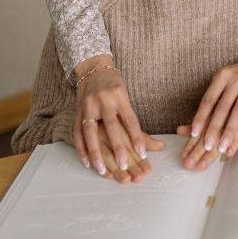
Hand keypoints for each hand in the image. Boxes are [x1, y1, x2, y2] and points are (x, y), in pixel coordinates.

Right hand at [72, 55, 164, 182]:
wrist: (92, 68)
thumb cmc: (114, 86)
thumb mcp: (126, 98)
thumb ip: (135, 123)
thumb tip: (160, 146)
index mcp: (120, 96)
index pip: (131, 120)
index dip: (137, 138)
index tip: (143, 155)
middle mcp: (104, 100)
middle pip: (111, 126)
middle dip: (117, 147)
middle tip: (124, 166)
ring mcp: (88, 105)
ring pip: (91, 131)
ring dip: (95, 152)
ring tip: (102, 170)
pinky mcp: (77, 111)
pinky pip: (77, 132)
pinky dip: (81, 149)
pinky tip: (87, 163)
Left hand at [180, 61, 237, 169]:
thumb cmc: (233, 79)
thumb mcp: (219, 83)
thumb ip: (208, 101)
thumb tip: (187, 125)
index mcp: (221, 77)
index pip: (208, 100)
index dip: (201, 117)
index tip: (194, 134)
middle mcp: (235, 80)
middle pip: (222, 108)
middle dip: (214, 129)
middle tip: (207, 147)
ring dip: (230, 131)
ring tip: (223, 148)